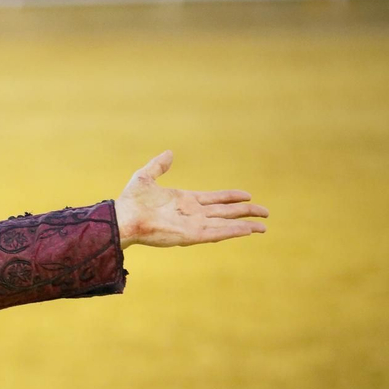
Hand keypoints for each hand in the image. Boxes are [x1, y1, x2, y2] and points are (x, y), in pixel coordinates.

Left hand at [114, 150, 268, 248]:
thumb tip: (170, 153)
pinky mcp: (191, 235)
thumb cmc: (130, 201)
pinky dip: (232, 231)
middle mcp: (192, 213)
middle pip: (226, 212)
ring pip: (226, 224)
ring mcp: (193, 224)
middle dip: (246, 212)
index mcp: (185, 201)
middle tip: (266, 212)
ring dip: (245, 225)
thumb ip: (159, 166)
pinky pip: (216, 232)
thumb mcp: (145, 177)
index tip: (248, 195)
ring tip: (263, 226)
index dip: (231, 197)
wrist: (122, 217)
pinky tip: (246, 230)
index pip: (215, 199)